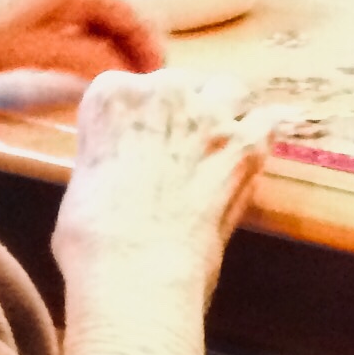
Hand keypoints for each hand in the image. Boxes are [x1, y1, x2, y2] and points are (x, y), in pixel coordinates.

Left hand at [0, 0, 166, 79]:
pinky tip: (84, 48)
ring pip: (102, 1)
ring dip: (112, 34)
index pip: (132, 15)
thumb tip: (128, 72)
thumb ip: (86, 60)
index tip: (156, 79)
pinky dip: (90, 22)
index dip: (148, 50)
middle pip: (122, 4)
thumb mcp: (34, 56)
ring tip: (113, 70)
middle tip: (137, 79)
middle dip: (133, 42)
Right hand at [51, 70, 274, 354]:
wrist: (137, 271)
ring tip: (221, 141)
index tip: (140, 140)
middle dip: (183, 110)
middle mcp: (162, 92)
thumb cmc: (92, 241)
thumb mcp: (83, 184)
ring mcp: (209, 116)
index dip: (140, 116)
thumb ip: (107, 157)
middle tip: (179, 148)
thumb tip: (122, 169)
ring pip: (229, 90)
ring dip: (227, 110)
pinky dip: (269, 129)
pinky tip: (267, 141)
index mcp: (110, 96)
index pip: (128, 86)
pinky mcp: (246, 146)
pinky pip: (270, 119)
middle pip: (182, 82)